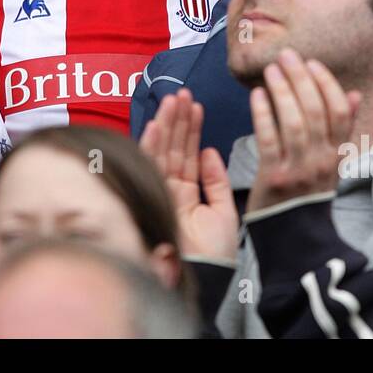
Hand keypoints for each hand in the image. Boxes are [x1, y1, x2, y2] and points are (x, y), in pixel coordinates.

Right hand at [139, 87, 239, 262]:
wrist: (206, 279)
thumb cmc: (216, 255)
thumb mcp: (224, 212)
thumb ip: (217, 180)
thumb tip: (210, 150)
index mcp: (187, 195)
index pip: (187, 156)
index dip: (191, 131)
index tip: (195, 106)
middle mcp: (169, 191)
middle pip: (172, 149)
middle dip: (178, 120)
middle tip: (182, 93)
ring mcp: (158, 194)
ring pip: (161, 152)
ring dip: (166, 124)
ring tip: (173, 99)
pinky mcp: (150, 197)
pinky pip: (148, 166)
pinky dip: (152, 144)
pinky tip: (158, 124)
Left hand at [247, 50, 359, 213]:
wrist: (294, 237)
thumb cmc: (308, 193)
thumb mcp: (331, 163)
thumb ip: (341, 129)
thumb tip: (355, 94)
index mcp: (337, 154)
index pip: (340, 111)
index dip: (326, 83)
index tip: (311, 62)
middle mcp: (322, 161)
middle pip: (315, 111)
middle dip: (300, 79)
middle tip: (286, 55)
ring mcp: (299, 170)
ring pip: (294, 122)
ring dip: (282, 91)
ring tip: (271, 70)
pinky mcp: (274, 179)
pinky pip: (269, 139)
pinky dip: (263, 114)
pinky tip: (257, 95)